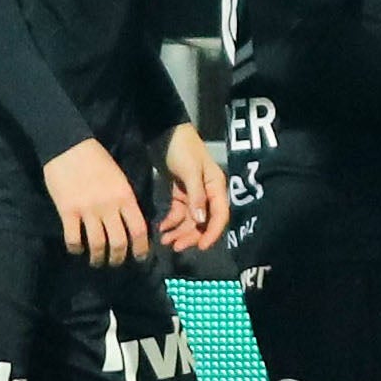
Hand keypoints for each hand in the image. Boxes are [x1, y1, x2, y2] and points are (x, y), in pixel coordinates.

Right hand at [44, 139, 149, 266]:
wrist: (69, 146)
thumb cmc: (97, 160)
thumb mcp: (119, 178)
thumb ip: (125, 200)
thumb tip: (130, 222)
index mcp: (125, 196)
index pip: (138, 229)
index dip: (141, 248)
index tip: (140, 258)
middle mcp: (109, 206)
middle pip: (119, 242)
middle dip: (119, 258)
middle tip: (116, 262)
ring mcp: (87, 210)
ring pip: (97, 244)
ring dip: (98, 258)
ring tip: (97, 261)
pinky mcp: (67, 211)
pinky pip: (73, 239)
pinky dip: (76, 249)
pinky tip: (77, 250)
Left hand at [155, 122, 229, 252]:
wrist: (165, 133)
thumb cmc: (183, 149)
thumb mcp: (190, 171)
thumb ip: (196, 197)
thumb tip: (200, 222)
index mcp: (216, 187)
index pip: (219, 215)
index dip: (212, 233)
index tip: (201, 247)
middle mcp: (207, 193)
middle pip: (203, 221)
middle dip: (191, 235)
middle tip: (175, 247)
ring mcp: (193, 194)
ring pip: (190, 220)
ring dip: (179, 232)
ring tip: (165, 240)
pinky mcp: (180, 194)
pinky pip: (178, 213)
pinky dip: (170, 222)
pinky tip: (161, 228)